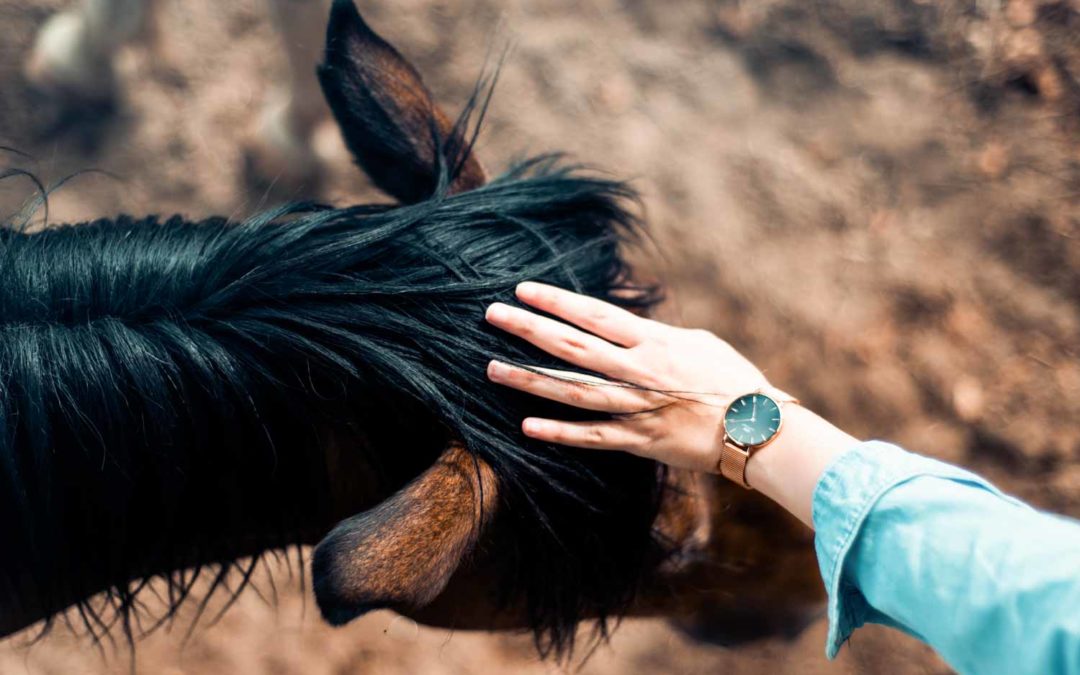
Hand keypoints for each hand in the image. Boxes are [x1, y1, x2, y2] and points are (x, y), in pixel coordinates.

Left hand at [484, 281, 771, 472]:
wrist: (760, 428)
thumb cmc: (733, 379)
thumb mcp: (697, 341)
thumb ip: (656, 334)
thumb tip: (627, 325)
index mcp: (654, 341)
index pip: (595, 315)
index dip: (557, 301)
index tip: (523, 289)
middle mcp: (639, 371)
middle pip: (573, 347)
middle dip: (530, 329)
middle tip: (492, 315)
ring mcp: (637, 407)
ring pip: (573, 392)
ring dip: (530, 379)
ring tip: (492, 367)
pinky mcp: (639, 441)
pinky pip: (593, 436)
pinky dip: (560, 433)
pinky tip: (527, 426)